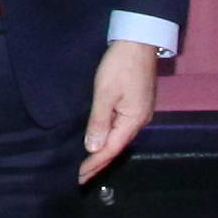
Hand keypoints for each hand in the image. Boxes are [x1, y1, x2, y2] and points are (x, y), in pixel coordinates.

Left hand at [79, 38, 159, 181]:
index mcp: (133, 120)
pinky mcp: (136, 103)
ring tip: (87, 164)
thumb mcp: (104, 93)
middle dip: (98, 163)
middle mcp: (140, 120)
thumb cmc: (120, 65)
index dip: (94, 164)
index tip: (78, 177)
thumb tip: (93, 148)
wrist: (138, 40)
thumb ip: (99, 122)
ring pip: (119, 138)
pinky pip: (120, 128)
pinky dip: (108, 138)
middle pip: (117, 147)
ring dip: (103, 151)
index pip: (111, 150)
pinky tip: (99, 141)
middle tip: (80, 177)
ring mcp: (139, 112)